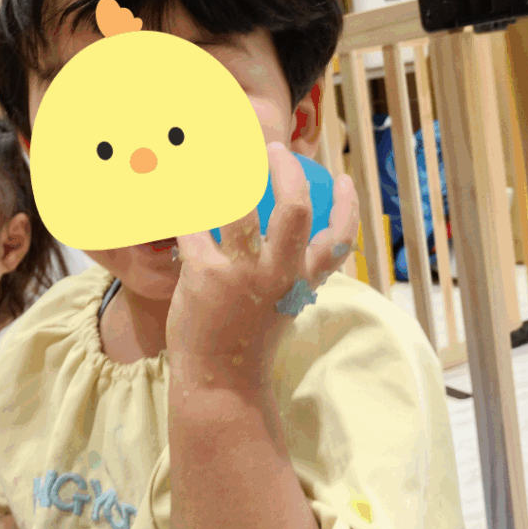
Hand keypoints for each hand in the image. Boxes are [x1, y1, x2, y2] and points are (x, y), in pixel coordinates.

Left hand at [166, 142, 358, 388]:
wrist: (221, 379)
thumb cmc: (250, 335)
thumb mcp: (284, 303)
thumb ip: (291, 269)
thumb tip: (292, 232)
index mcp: (303, 280)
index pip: (341, 239)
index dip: (348, 205)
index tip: (342, 179)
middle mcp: (279, 273)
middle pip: (294, 209)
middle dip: (286, 170)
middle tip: (272, 149)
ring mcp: (241, 273)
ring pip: (239, 208)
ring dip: (228, 174)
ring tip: (218, 156)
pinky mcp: (204, 273)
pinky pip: (194, 224)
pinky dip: (187, 203)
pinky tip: (179, 189)